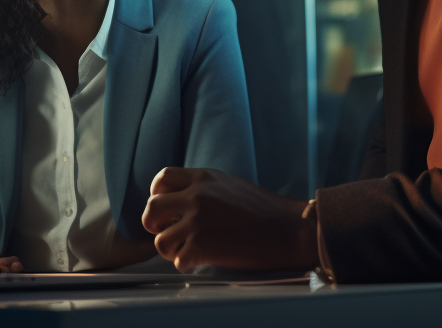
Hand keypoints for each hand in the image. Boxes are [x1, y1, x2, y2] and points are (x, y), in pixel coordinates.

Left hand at [141, 167, 318, 271]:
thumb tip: (182, 201)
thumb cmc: (267, 211)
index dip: (158, 195)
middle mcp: (197, 196)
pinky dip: (184, 263)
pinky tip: (197, 261)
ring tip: (185, 251)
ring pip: (159, 239)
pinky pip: (176, 259)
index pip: (162, 178)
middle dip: (154, 224)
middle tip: (167, 232)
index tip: (166, 208)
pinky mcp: (202, 246)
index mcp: (204, 178)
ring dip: (169, 248)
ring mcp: (198, 221)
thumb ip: (205, 188)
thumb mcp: (230, 185)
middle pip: (152, 208)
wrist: (290, 229)